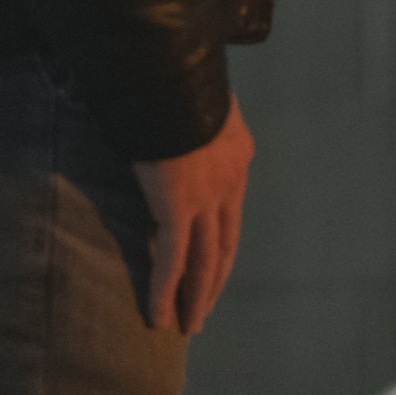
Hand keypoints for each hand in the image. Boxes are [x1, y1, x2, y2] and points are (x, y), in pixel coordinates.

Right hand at [135, 96, 253, 331]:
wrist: (170, 69)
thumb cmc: (174, 76)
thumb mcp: (192, 97)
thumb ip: (189, 116)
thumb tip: (173, 116)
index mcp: (238, 153)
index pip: (231, 210)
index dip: (222, 242)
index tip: (213, 264)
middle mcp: (231, 179)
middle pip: (225, 244)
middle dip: (213, 281)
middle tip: (201, 311)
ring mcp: (207, 196)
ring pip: (205, 261)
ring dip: (195, 297)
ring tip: (187, 325)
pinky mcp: (178, 207)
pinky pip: (172, 260)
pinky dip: (164, 291)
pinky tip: (157, 316)